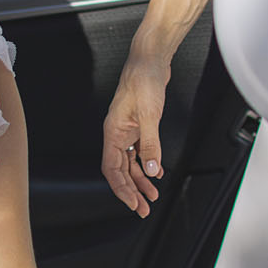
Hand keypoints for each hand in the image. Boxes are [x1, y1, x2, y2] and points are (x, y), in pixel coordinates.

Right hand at [101, 57, 169, 217]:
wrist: (150, 60)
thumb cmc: (143, 80)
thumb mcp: (149, 115)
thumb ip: (150, 145)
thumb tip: (152, 170)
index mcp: (113, 133)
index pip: (112, 169)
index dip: (121, 189)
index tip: (132, 203)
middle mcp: (117, 134)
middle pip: (120, 170)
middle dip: (131, 191)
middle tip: (142, 208)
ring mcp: (127, 129)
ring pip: (130, 163)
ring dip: (140, 180)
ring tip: (151, 196)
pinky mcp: (138, 124)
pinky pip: (139, 151)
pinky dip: (146, 163)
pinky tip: (155, 172)